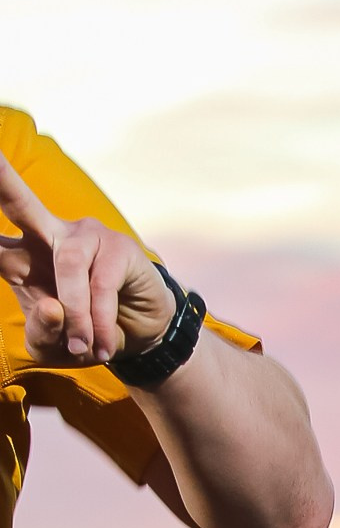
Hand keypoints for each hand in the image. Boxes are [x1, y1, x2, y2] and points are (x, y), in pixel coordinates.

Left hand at [0, 149, 178, 364]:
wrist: (137, 340)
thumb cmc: (84, 336)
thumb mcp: (50, 347)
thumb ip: (41, 331)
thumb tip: (52, 306)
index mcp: (21, 257)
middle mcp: (48, 236)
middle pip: (19, 201)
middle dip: (1, 179)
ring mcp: (85, 237)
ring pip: (66, 265)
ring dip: (75, 313)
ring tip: (82, 347)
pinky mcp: (119, 247)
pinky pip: (100, 283)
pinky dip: (99, 319)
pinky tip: (103, 344)